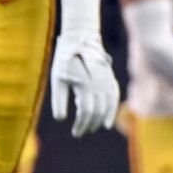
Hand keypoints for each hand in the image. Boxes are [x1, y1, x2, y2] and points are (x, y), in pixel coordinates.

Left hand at [49, 0, 119, 135]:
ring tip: (91, 128)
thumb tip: (60, 119)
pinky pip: (114, 98)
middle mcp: (99, 84)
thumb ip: (59, 99)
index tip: (76, 132)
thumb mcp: (57, 78)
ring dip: (100, 119)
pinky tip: (107, 121)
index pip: (87, 111)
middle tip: (80, 133)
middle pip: (97, 111)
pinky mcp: (110, 78)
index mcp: (85, 84)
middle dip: (89, 124)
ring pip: (107, 106)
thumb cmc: (64, 60)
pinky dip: (111, 110)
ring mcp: (107, 81)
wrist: (80, 39)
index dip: (82, 124)